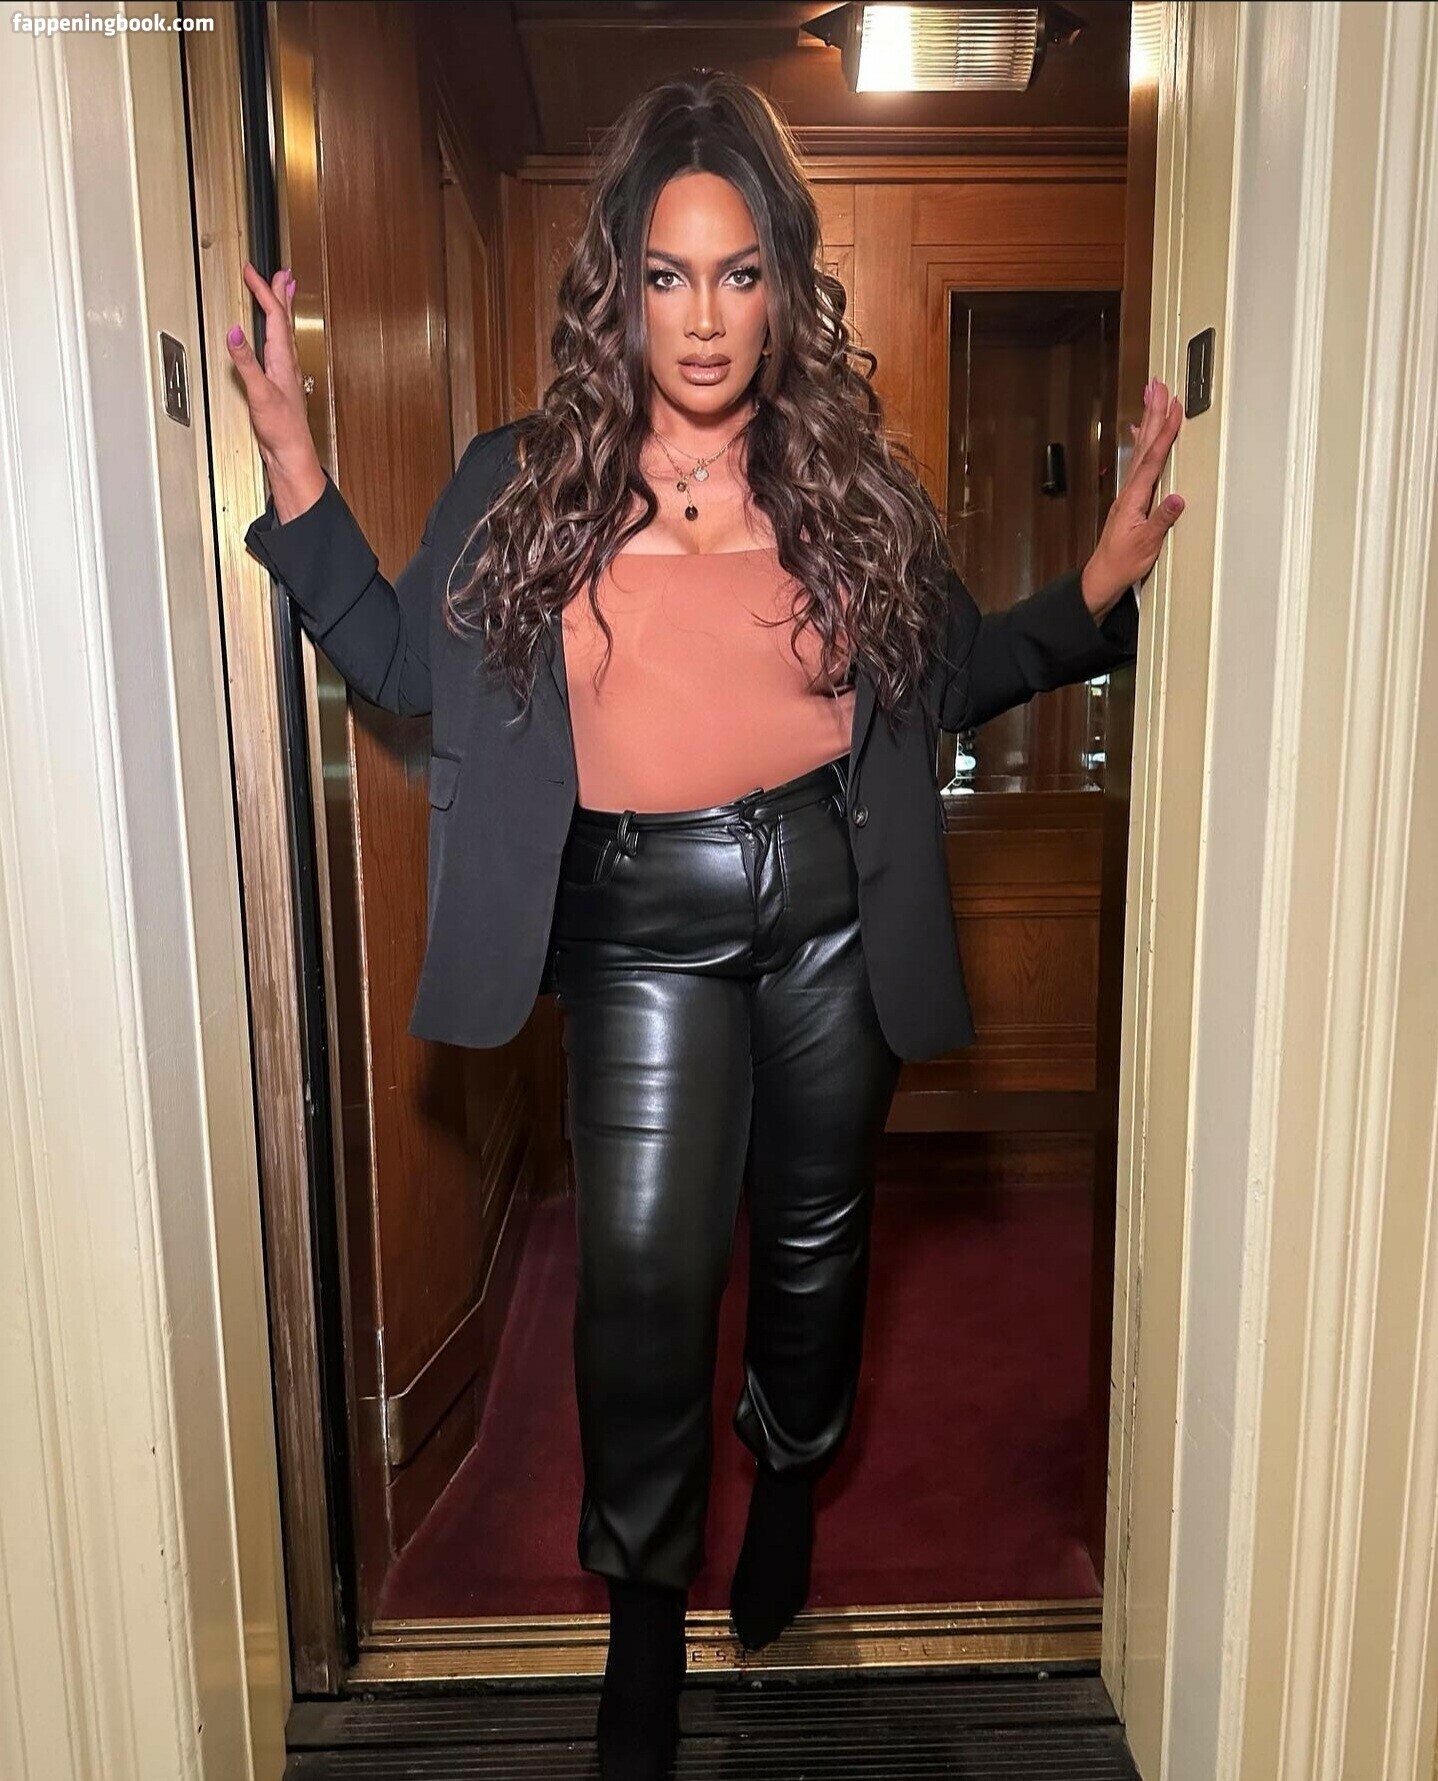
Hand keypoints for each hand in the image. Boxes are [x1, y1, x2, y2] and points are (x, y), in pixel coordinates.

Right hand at [227, 262, 325, 517]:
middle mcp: (286, 362)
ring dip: (280, 310)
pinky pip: (277, 347)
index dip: (263, 291)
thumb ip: (246, 362)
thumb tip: (235, 333)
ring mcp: (283, 372)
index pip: (274, 316)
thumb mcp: (260, 392)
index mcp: (283, 359)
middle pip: (284, 319)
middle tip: (281, 272)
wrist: (290, 454)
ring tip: (281, 294)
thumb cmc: (283, 429)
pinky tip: (270, 338)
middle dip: (280, 293)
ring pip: (282, 332)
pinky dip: (274, 333)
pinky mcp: (278, 383)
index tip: (252, 271)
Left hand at [1080, 376, 1185, 613]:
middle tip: (1158, 386)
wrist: (1102, 578)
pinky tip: (1140, 433)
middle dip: (1153, 414)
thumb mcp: (1146, 546)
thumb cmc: (1123, 564)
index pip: (1153, 460)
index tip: (1174, 408)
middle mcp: (1129, 491)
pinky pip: (1137, 462)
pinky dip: (1141, 443)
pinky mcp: (1130, 498)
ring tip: (1153, 398)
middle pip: (1144, 445)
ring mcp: (1129, 493)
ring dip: (1148, 422)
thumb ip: (1161, 521)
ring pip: (1140, 450)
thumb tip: (1178, 499)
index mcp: (1134, 499)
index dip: (1164, 433)